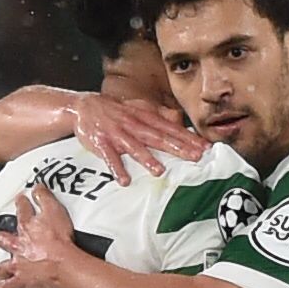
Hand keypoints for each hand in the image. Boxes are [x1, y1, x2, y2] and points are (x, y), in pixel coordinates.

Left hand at [0, 184, 81, 287]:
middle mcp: (19, 245)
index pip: (22, 211)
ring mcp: (18, 264)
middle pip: (4, 239)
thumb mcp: (55, 211)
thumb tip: (38, 188)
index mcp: (27, 227)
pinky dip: (2, 287)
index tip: (20, 200)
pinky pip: (8, 285)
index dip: (21, 204)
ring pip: (2, 265)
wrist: (61, 264)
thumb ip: (45, 198)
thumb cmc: (60, 241)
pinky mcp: (21, 280)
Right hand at [70, 93, 204, 177]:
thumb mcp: (139, 108)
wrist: (84, 107)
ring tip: (159, 171)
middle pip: (158, 137)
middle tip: (194, 157)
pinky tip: (125, 181)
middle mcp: (133, 125)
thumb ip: (159, 115)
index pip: (171, 128)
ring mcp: (117, 134)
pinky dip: (117, 169)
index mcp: (145, 118)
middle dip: (177, 147)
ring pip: (134, 147)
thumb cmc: (115, 111)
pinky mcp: (101, 144)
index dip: (188, 138)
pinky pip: (109, 158)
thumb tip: (178, 119)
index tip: (205, 147)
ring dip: (146, 159)